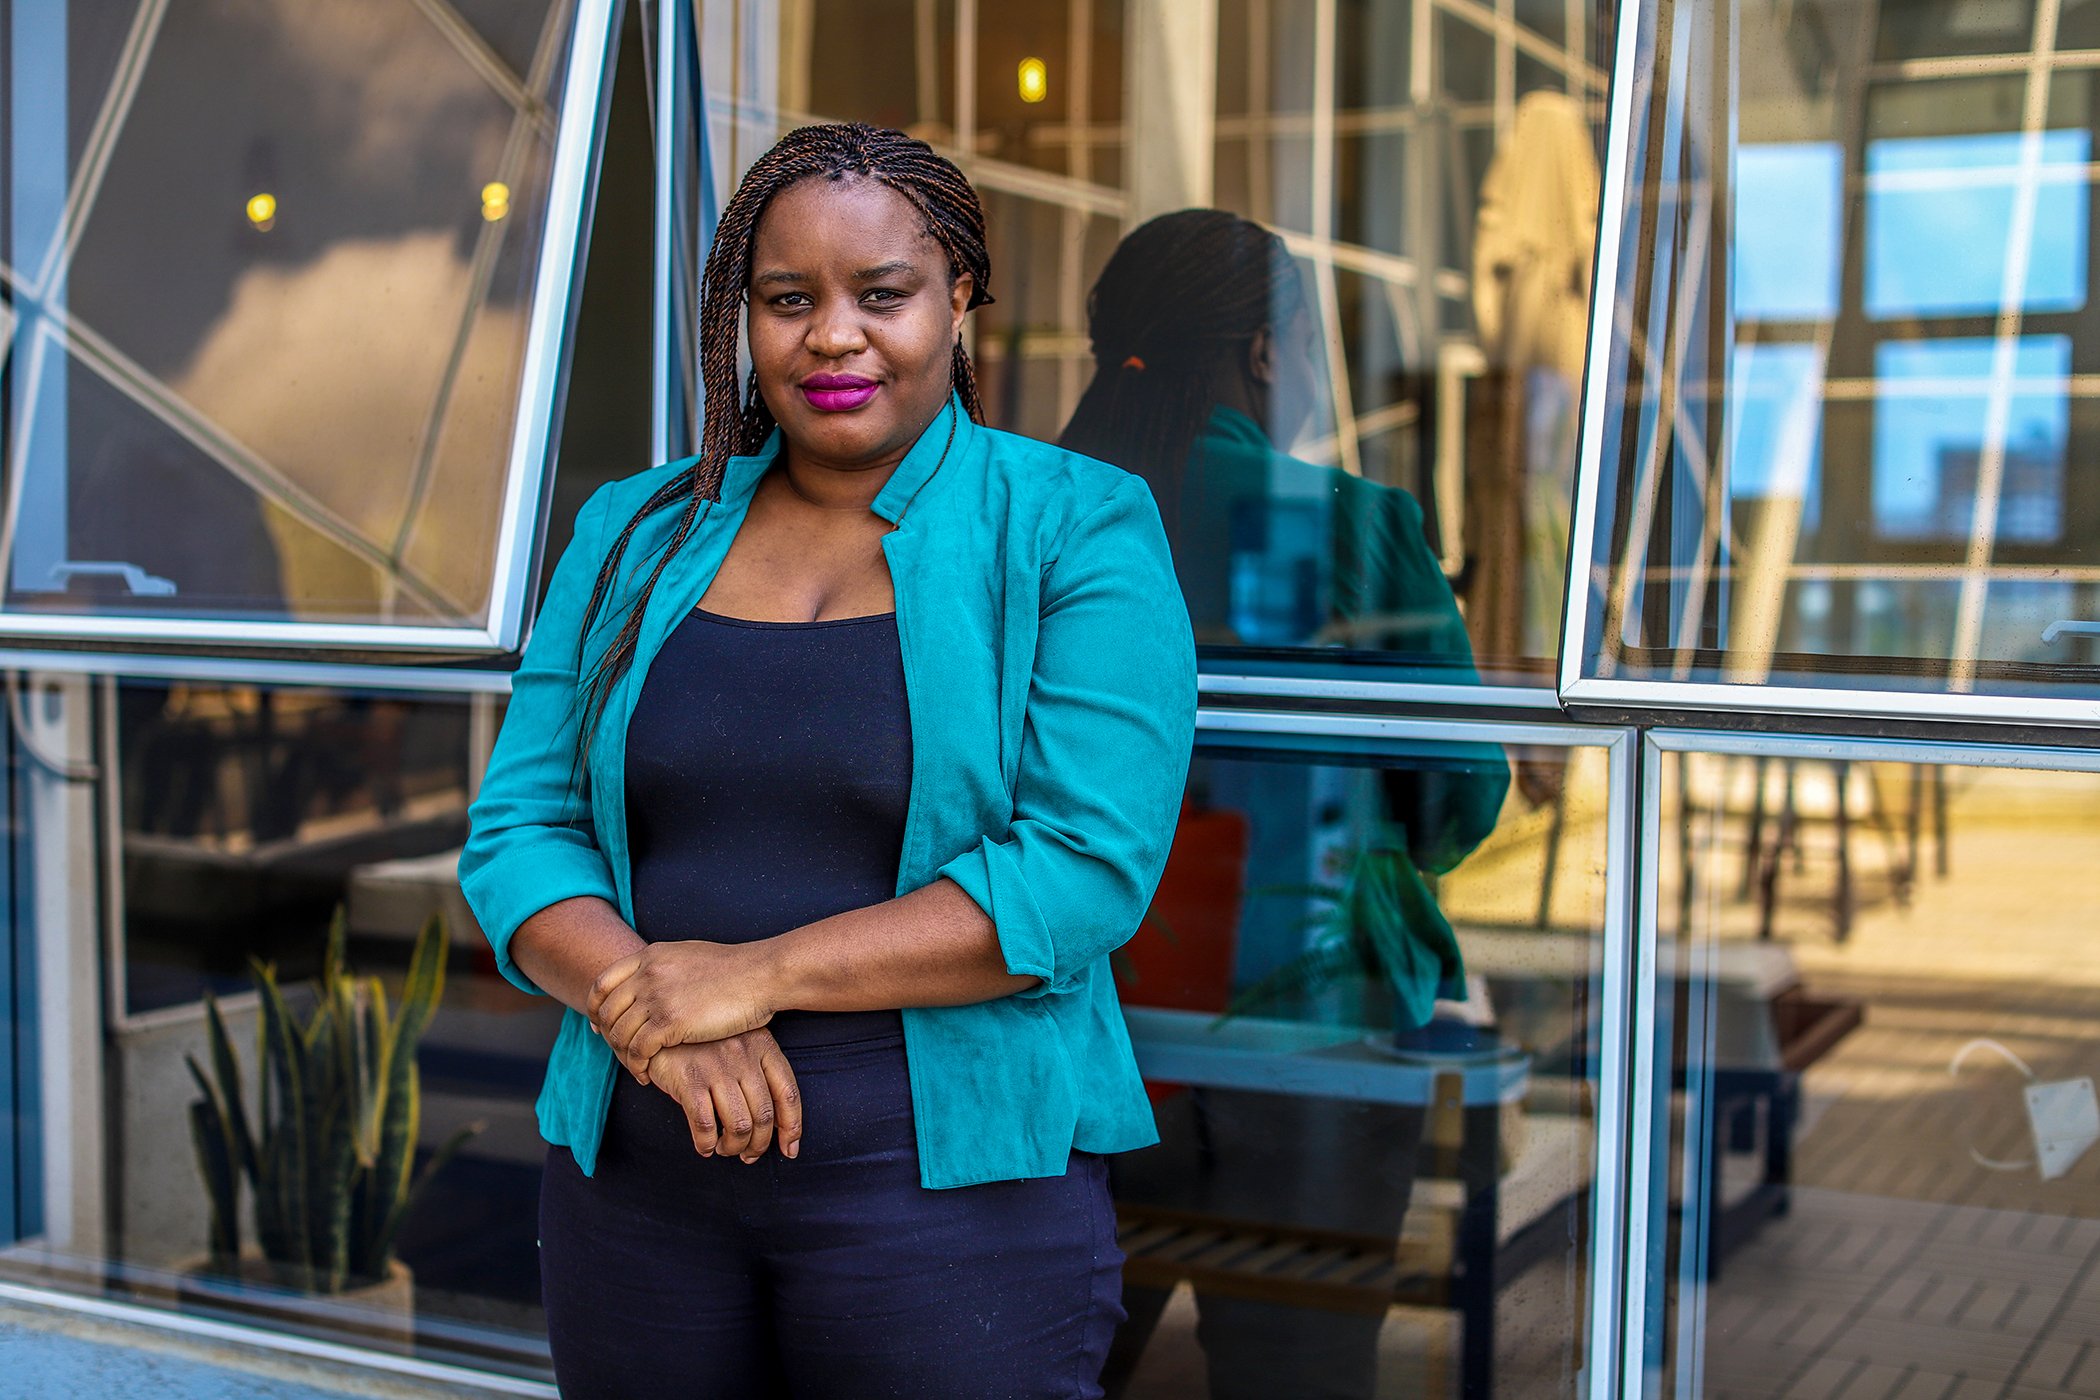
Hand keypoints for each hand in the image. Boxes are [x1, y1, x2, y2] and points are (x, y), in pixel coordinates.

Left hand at [588, 941, 777, 1074]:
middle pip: (608, 1011)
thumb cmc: (735, 969)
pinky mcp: (669, 1022)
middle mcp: (648, 974)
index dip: (597, 1006)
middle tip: (618, 1051)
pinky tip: (646, 1075)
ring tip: (635, 1067)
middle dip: (608, 1035)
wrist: (761, 974)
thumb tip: (651, 979)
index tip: (600, 1023)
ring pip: (620, 1034)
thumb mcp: (689, 955)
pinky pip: (638, 1051)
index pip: (604, 982)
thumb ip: (664, 967)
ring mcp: (657, 997)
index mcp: (651, 956)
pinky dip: (637, 1067)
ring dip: (623, 1055)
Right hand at [648, 1031, 802, 1161]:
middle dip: (758, 1145)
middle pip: (764, 1115)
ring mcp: (716, 1067)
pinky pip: (705, 1125)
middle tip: (748, 1154)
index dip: (792, 1127)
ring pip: (739, 1125)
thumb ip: (758, 1072)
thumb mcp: (739, 1044)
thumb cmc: (703, 1043)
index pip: (788, 1093)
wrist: (661, 1027)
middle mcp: (743, 1055)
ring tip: (724, 1148)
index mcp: (762, 1045)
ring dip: (733, 1147)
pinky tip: (704, 1146)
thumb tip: (776, 1123)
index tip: (790, 1149)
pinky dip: (706, 1144)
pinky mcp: (689, 1079)